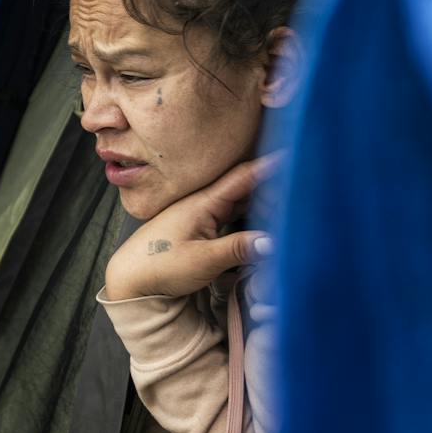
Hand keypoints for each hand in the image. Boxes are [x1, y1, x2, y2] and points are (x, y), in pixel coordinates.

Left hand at [104, 152, 281, 300]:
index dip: (270, 165)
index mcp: (203, 203)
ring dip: (262, 198)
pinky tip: (263, 218)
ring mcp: (201, 215)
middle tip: (301, 182)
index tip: (295, 154)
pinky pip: (231, 214)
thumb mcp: (203, 260)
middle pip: (244, 186)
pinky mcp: (200, 228)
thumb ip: (238, 249)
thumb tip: (275, 241)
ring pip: (239, 200)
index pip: (243, 177)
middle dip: (273, 181)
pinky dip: (250, 213)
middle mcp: (203, 203)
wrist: (131, 278)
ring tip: (289, 197)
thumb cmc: (160, 267)